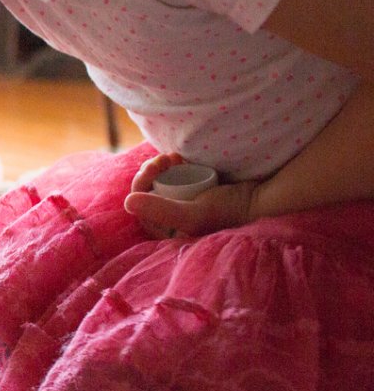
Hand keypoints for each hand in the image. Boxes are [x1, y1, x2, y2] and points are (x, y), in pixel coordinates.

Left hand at [123, 152, 254, 239]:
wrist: (263, 196)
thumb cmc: (230, 209)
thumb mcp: (194, 213)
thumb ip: (163, 212)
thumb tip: (127, 202)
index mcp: (169, 233)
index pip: (141, 209)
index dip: (141, 186)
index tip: (154, 168)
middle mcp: (174, 221)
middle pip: (148, 194)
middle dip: (150, 173)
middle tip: (165, 158)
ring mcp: (184, 204)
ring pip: (159, 184)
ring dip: (159, 167)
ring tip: (173, 156)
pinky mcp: (193, 191)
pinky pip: (173, 178)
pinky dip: (171, 167)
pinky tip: (178, 157)